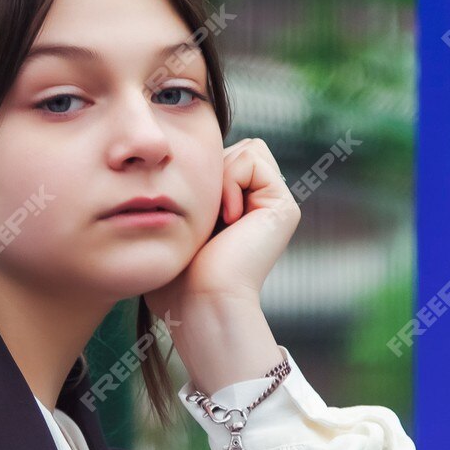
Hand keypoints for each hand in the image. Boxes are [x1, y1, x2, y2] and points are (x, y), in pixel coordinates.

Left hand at [145, 137, 299, 327]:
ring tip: (219, 220)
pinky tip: (229, 219)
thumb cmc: (177, 279)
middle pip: (235, 149)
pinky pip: (252, 157)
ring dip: (220, 179)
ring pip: (247, 149)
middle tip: (208, 219)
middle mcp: (261, 206)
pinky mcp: (283, 205)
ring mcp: (275, 205)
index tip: (192, 219)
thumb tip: (166, 174)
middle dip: (212, 173)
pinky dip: (231, 182)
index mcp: (239, 211)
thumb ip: (178, 199)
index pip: (221, 159)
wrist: (202, 301)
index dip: (199, 174)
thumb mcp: (170, 231)